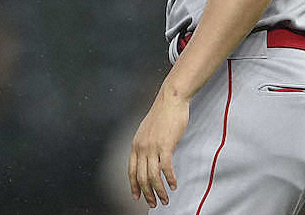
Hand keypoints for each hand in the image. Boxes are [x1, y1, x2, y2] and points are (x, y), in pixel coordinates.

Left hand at [128, 87, 189, 207]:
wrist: (170, 100)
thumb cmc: (162, 114)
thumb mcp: (148, 131)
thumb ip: (147, 145)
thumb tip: (150, 158)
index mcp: (136, 144)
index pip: (131, 171)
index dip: (134, 186)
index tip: (136, 196)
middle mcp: (141, 147)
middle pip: (141, 177)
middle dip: (147, 194)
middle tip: (154, 203)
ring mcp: (152, 147)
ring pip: (153, 176)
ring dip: (159, 191)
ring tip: (165, 199)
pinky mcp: (165, 145)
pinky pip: (166, 168)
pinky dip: (169, 179)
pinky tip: (173, 185)